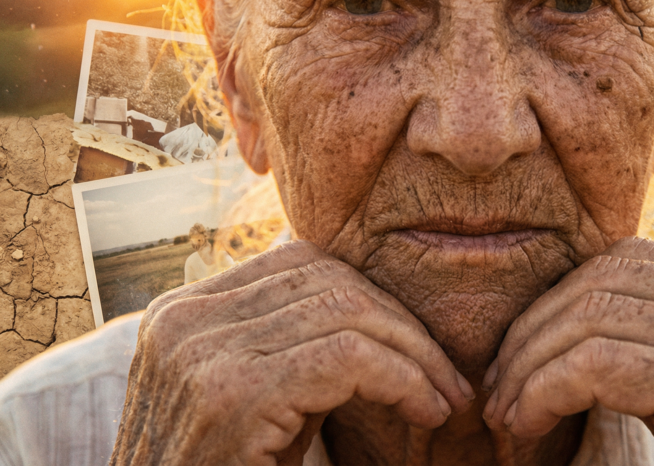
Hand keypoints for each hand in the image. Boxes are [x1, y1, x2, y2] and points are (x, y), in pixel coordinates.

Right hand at [110, 241, 473, 465]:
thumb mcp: (258, 399)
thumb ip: (294, 345)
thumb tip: (375, 305)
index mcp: (183, 312)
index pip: (301, 264)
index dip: (373, 298)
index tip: (417, 348)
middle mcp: (183, 320)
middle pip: (328, 280)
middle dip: (403, 326)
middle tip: (449, 378)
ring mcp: (201, 352)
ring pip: (347, 311)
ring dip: (415, 355)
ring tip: (446, 397)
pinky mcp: (233, 393)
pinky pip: (349, 358)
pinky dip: (403, 380)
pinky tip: (426, 410)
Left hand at [481, 237, 653, 464]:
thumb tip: (578, 314)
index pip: (627, 260)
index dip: (559, 302)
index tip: (522, 355)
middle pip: (602, 280)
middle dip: (534, 331)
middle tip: (498, 388)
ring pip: (590, 317)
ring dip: (528, 367)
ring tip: (506, 413)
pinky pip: (595, 366)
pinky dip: (544, 392)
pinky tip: (527, 425)